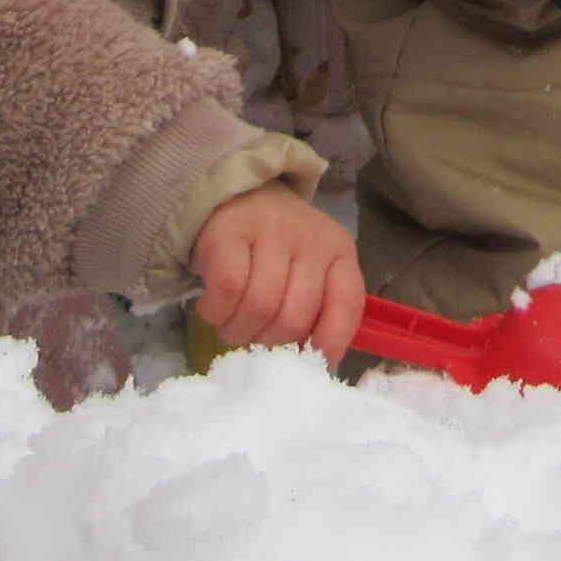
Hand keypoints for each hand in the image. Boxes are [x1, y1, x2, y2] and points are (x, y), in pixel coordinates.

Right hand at [189, 186, 363, 360]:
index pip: (347, 305)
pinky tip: (214, 310)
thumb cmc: (278, 248)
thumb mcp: (311, 271)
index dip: (330, 343)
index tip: (308, 362)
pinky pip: (227, 289)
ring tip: (233, 326)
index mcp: (339, 252)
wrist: (236, 197)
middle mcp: (310, 239)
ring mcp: (270, 232)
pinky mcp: (229, 233)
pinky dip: (217, 312)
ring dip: (240, 331)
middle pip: (294, 316)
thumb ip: (319, 309)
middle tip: (255, 338)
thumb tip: (317, 363)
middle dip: (270, 342)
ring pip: (260, 306)